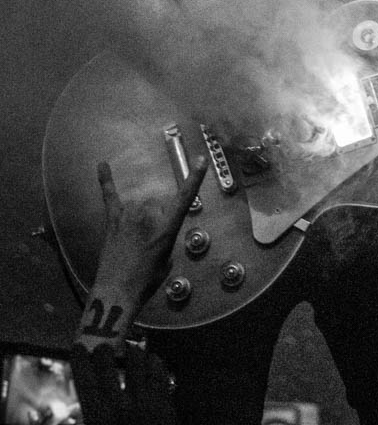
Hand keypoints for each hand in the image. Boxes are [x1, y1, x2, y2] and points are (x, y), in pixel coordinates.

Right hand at [70, 341, 176, 424]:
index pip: (85, 383)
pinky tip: (153, 359)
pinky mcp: (165, 403)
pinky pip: (160, 375)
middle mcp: (121, 405)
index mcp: (99, 418)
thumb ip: (95, 421)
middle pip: (109, 368)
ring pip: (138, 365)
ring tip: (130, 347)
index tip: (76, 347)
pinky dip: (156, 364)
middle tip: (101, 347)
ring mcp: (145, 401)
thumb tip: (91, 407)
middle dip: (103, 353)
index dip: (80, 363)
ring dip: (132, 353)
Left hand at [91, 156, 207, 302]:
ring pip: (141, 204)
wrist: (117, 292)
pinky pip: (110, 196)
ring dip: (141, 217)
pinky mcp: (112, 220)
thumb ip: (165, 237)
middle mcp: (148, 217)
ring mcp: (129, 216)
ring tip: (134, 240)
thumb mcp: (166, 259)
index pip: (185, 198)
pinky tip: (102, 165)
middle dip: (157, 219)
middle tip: (149, 243)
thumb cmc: (146, 281)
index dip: (194, 177)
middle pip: (158, 204)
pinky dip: (106, 181)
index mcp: (166, 228)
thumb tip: (157, 228)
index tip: (201, 159)